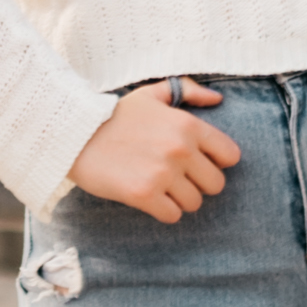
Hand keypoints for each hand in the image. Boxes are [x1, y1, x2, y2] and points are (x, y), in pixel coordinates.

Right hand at [67, 82, 239, 223]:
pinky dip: (164, 211)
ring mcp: (163, 173)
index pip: (231, 156)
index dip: (216, 162)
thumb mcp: (150, 95)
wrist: (75, 134)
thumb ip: (187, 91)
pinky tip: (149, 198)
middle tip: (176, 179)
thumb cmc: (114, 115)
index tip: (197, 163)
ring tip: (160, 188)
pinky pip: (173, 215)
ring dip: (180, 199)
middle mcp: (180, 150)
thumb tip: (218, 100)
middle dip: (198, 184)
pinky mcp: (144, 194)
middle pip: (216, 184)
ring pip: (195, 203)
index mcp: (187, 125)